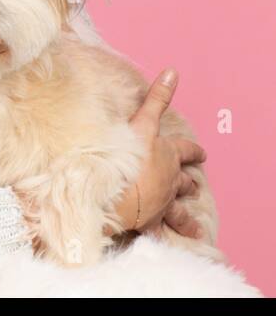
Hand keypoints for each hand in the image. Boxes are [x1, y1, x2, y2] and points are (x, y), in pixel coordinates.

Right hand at [108, 68, 207, 237]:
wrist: (112, 190)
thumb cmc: (124, 155)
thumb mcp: (142, 121)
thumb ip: (157, 97)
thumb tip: (174, 70)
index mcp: (165, 155)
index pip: (185, 150)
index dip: (193, 151)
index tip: (202, 153)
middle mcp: (168, 180)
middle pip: (184, 181)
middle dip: (189, 182)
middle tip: (195, 185)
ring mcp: (159, 203)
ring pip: (178, 212)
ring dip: (186, 218)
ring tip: (194, 227)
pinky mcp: (146, 221)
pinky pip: (156, 232)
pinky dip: (161, 237)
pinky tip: (164, 245)